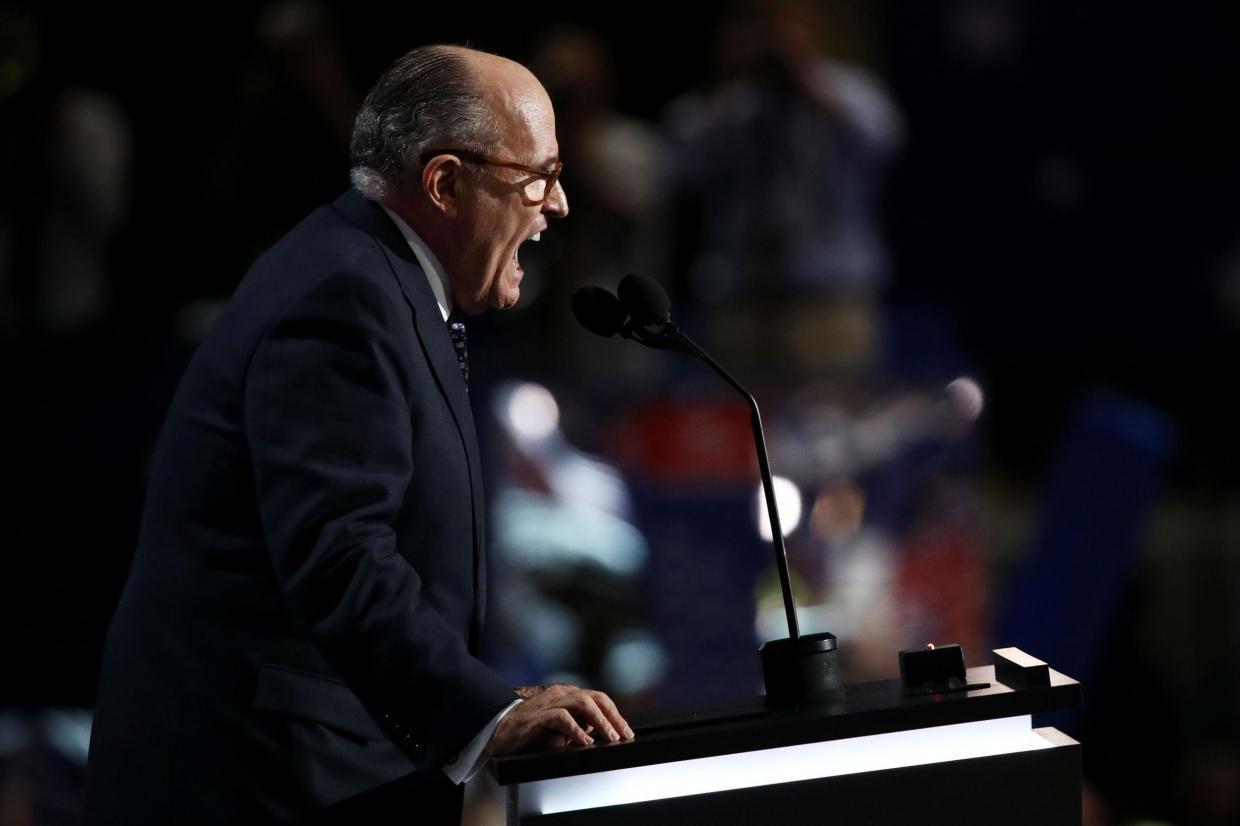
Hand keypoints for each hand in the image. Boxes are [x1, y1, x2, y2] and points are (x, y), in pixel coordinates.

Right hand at [486, 684, 634, 755]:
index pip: (598, 698)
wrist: (498, 731)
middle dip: (613, 716)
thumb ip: (578, 726)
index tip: (626, 731)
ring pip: (582, 703)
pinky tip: (584, 741)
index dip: (614, 714)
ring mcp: (549, 702)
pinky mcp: (538, 715)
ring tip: (610, 737)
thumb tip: (599, 733)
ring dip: (600, 721)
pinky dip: (576, 729)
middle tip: (624, 734)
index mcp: (567, 695)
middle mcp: (560, 694)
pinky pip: (561, 718)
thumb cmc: (530, 730)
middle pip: (594, 698)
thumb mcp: (560, 729)